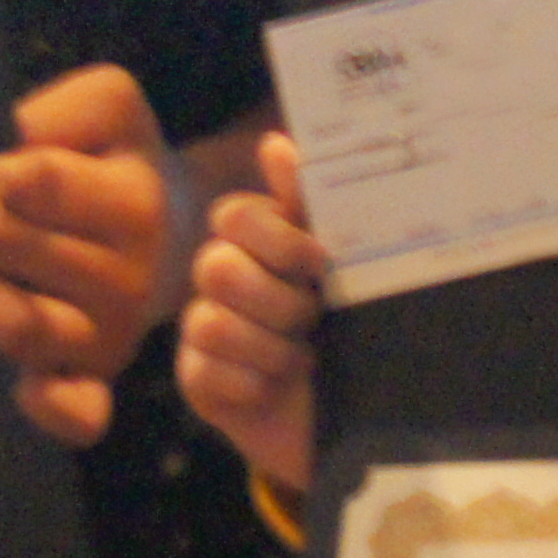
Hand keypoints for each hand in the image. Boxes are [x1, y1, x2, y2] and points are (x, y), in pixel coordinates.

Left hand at [0, 65, 178, 446]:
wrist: (179, 230)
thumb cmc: (122, 161)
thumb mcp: (112, 103)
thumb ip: (68, 106)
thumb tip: (18, 141)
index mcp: (134, 204)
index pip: (34, 183)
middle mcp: (129, 277)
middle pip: (6, 247)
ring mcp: (113, 334)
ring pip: (18, 326)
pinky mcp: (97, 376)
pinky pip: (77, 413)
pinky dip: (49, 405)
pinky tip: (30, 383)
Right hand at [176, 131, 330, 498]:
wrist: (360, 415)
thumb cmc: (355, 329)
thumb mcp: (347, 264)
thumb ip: (312, 204)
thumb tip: (275, 142)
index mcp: (258, 242)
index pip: (235, 215)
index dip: (277, 241)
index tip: (322, 266)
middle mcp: (221, 278)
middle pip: (216, 267)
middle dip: (278, 302)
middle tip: (314, 322)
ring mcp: (202, 329)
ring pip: (210, 323)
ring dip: (270, 348)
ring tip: (301, 360)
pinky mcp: (196, 380)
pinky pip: (208, 371)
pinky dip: (255, 384)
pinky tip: (276, 389)